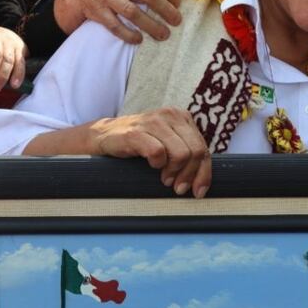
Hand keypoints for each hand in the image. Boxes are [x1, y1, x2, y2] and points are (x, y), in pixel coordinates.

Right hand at [84, 108, 210, 197]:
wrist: (103, 137)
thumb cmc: (139, 144)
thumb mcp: (168, 144)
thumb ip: (187, 154)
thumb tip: (202, 182)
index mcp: (182, 117)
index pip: (203, 148)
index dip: (204, 173)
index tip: (199, 192)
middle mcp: (171, 115)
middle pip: (196, 152)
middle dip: (190, 175)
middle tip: (178, 188)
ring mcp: (153, 121)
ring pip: (181, 153)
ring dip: (174, 172)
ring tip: (164, 179)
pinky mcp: (136, 132)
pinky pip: (158, 153)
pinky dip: (157, 164)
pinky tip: (151, 165)